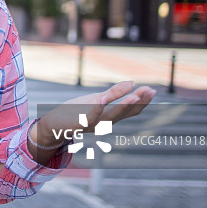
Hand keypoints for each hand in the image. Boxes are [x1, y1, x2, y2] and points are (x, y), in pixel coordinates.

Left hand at [35, 81, 155, 147]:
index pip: (130, 111)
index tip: (152, 90)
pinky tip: (102, 99)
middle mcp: (104, 123)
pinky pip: (90, 117)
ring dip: (124, 105)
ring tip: (135, 94)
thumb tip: (132, 83)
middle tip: (150, 91)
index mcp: (109, 117)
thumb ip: (114, 93)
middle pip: (125, 113)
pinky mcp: (79, 124)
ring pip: (111, 116)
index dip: (142, 102)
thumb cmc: (75, 112)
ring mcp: (92, 124)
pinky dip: (97, 109)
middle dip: (139, 102)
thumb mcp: (97, 99)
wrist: (53, 125)